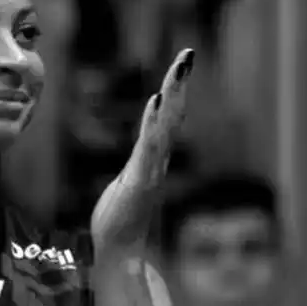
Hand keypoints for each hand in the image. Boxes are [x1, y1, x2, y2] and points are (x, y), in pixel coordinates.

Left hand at [91, 48, 193, 256]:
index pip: (166, 120)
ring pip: (164, 126)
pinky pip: (149, 146)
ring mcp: (151, 169)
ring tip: (179, 69)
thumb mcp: (127, 186)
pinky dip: (153, 122)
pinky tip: (156, 99)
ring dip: (172, 96)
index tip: (180, 65)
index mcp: (152, 160)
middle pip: (172, 116)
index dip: (174, 93)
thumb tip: (141, 160)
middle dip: (180, 84)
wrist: (118, 251)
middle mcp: (156, 161)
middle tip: (188, 53)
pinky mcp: (141, 180)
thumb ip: (137, 167)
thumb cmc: (118, 222)